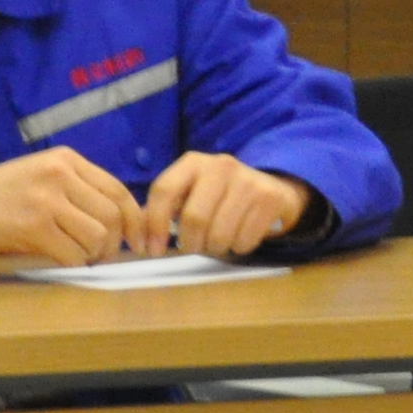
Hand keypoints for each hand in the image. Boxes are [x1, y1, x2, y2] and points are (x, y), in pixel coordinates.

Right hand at [0, 148, 146, 266]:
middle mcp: (60, 175)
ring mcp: (46, 201)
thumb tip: (121, 220)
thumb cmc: (3, 192)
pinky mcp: (34, 228)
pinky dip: (75, 263)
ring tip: (79, 255)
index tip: (138, 240)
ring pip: (97, 236)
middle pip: (112, 215)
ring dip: (93, 254)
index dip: (134, 220)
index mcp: (66, 159)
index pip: (118, 190)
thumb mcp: (44, 173)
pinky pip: (73, 254)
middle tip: (102, 254)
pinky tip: (63, 259)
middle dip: (113, 242)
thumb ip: (79, 187)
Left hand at [145, 153, 311, 258]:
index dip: (154, 224)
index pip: (164, 190)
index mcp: (193, 163)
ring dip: (215, 248)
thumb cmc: (221, 195)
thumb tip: (140, 238)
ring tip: (218, 241)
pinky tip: (240, 235)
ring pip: (219, 234)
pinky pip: (244, 241)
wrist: (271, 187)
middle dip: (190, 243)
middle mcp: (220, 166)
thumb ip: (167, 208)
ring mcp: (247, 181)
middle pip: (194, 218)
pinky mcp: (269, 199)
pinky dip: (238, 248)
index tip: (153, 250)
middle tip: (194, 247)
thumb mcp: (192, 191)